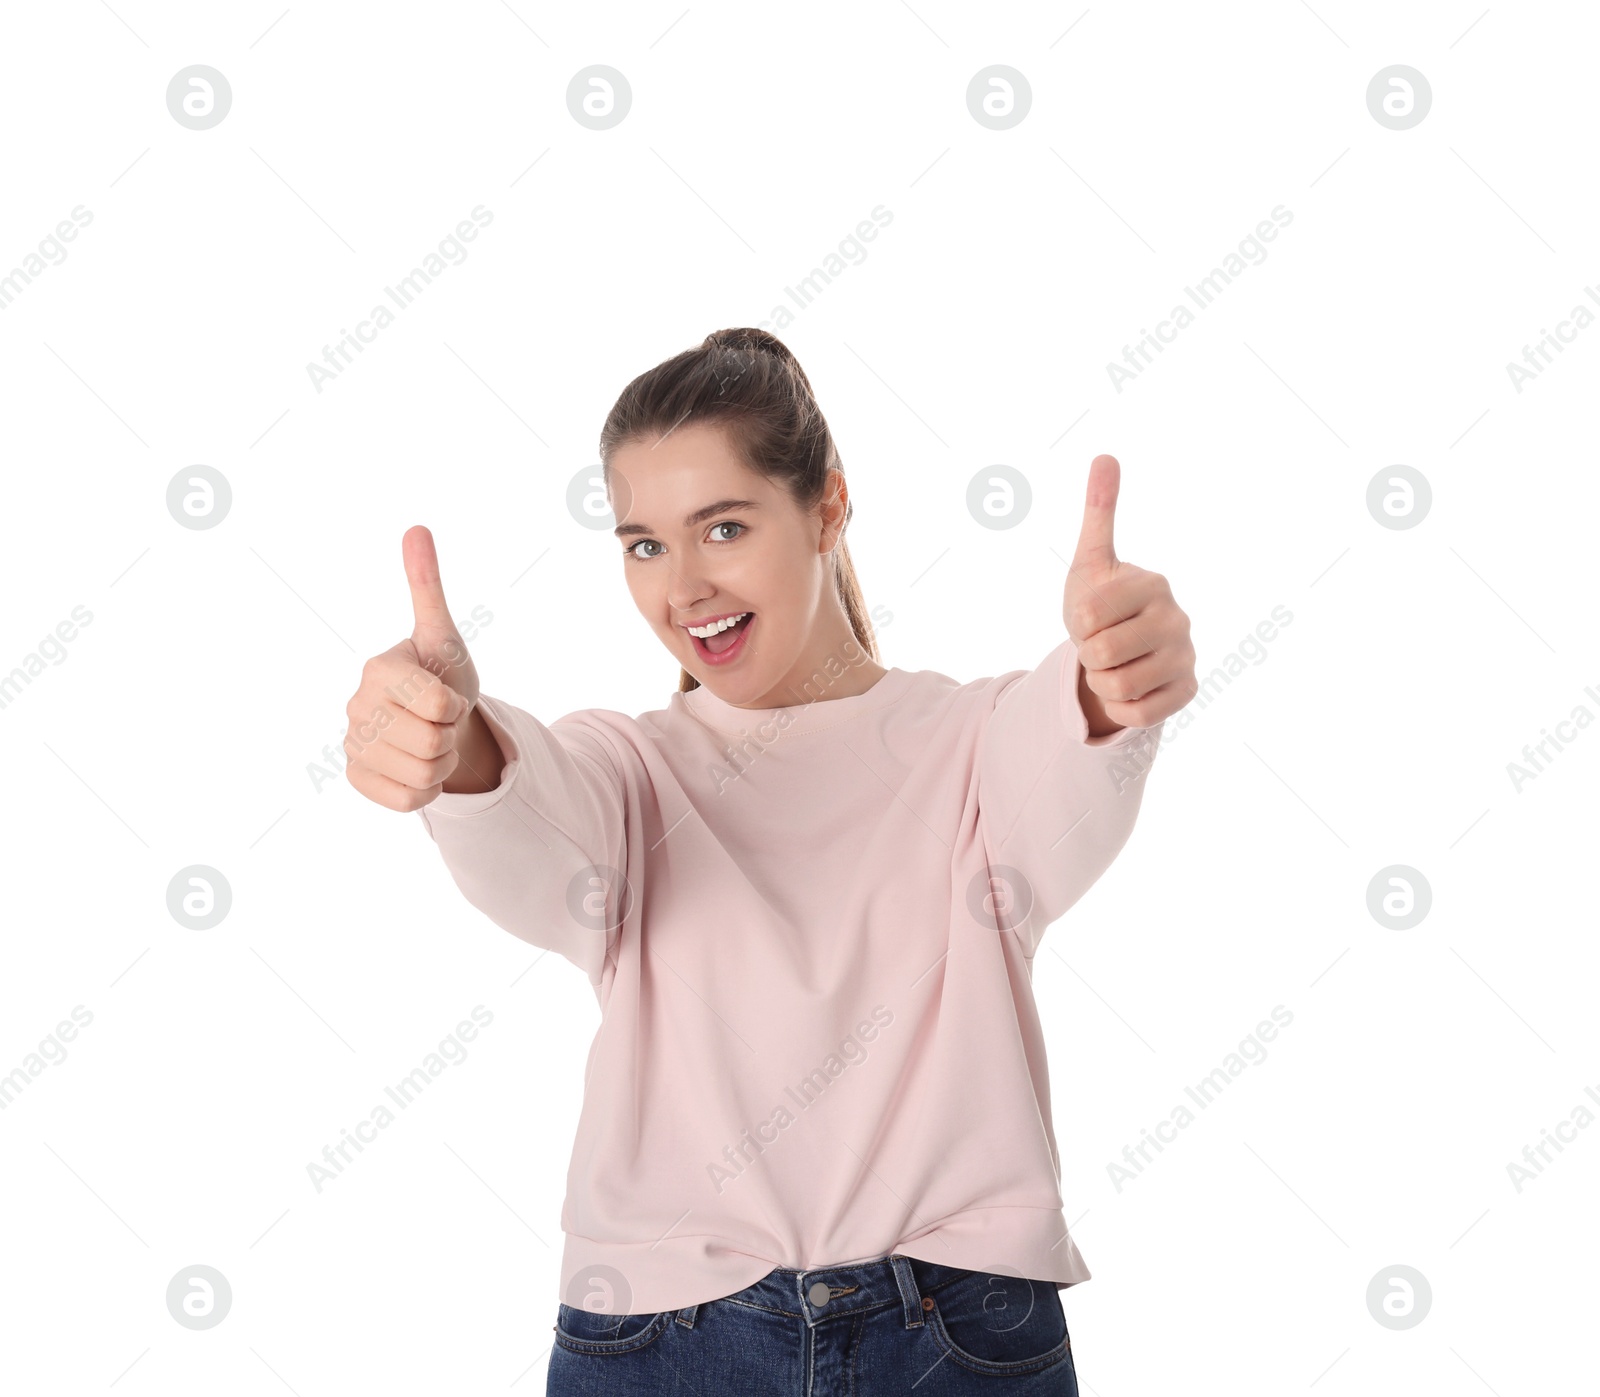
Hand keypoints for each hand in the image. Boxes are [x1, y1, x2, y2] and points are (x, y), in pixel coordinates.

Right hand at [343, 525, 488, 810]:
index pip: (440, 707)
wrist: (437, 720)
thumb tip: (416, 529)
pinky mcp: (356, 778)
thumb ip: (427, 586)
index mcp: (379, 670)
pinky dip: (426, 790)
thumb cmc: (441, 674)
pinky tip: (418, 765)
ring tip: (432, 740)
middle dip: (449, 735)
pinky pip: (409, 800)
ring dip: (441, 763)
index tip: (446, 694)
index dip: (455, 706)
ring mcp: (352, 744)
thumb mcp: (443, 634)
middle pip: (431, 743)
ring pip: (424, 775)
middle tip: (440, 721)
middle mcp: (355, 706)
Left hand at [1064, 455, 1195, 734]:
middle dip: (1088, 654)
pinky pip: (1136, 713)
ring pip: (1117, 686)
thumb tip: (1105, 455)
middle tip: (1101, 643)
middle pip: (1101, 654)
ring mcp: (1186, 657)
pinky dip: (1119, 707)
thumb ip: (1099, 512)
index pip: (1089, 616)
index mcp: (1153, 584)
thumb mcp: (1092, 561)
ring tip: (1113, 663)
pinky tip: (1129, 687)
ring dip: (1101, 682)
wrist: (1119, 652)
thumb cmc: (1101, 604)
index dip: (1077, 623)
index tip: (1091, 616)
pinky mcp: (1187, 692)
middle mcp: (1177, 619)